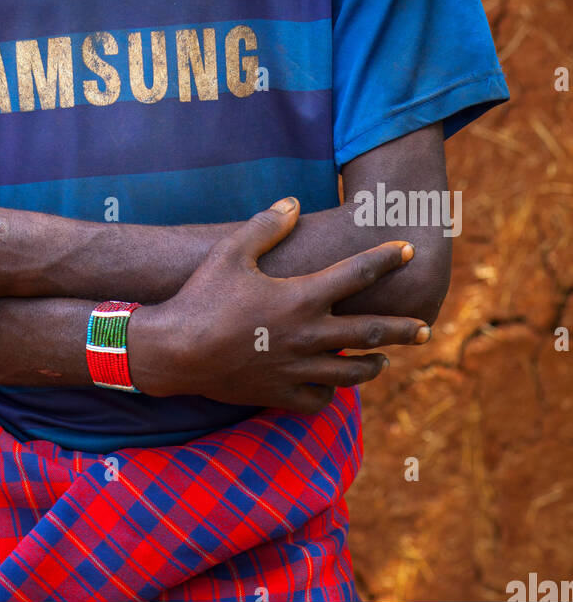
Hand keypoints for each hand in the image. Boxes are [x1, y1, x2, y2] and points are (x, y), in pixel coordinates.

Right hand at [131, 197, 429, 412]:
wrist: (174, 351)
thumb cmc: (202, 296)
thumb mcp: (231, 251)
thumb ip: (266, 225)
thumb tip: (294, 203)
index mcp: (302, 297)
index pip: (357, 274)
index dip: (385, 258)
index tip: (407, 251)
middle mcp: (309, 336)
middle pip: (372, 332)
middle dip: (403, 329)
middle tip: (425, 329)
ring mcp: (297, 369)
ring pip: (352, 373)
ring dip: (373, 364)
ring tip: (383, 359)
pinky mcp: (280, 394)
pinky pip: (319, 398)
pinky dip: (330, 391)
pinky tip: (331, 384)